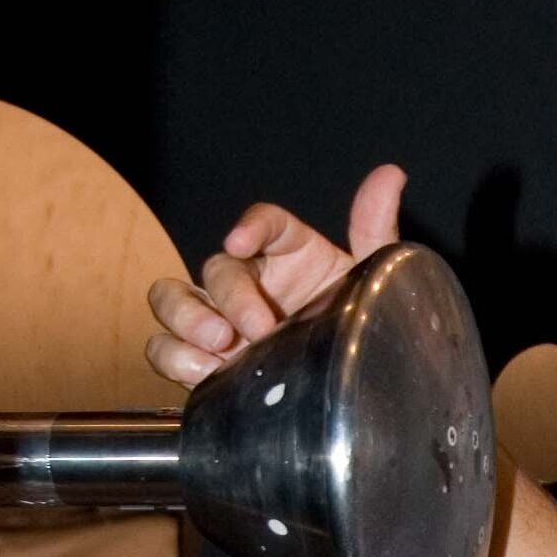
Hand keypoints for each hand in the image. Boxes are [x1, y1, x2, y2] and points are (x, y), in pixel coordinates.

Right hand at [145, 164, 404, 387]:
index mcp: (288, 253)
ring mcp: (218, 318)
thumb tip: (391, 175)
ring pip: (171, 299)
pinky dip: (176, 357)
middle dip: (230, 295)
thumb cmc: (354, 319)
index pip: (264, 223)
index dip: (251, 227)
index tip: (242, 240)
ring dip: (185, 318)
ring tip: (219, 345)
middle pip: (216, 268)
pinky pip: (165, 348)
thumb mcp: (370, 278)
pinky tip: (207, 372)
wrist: (349, 381)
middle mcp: (247, 280)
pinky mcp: (201, 356)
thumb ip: (374, 228)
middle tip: (257, 326)